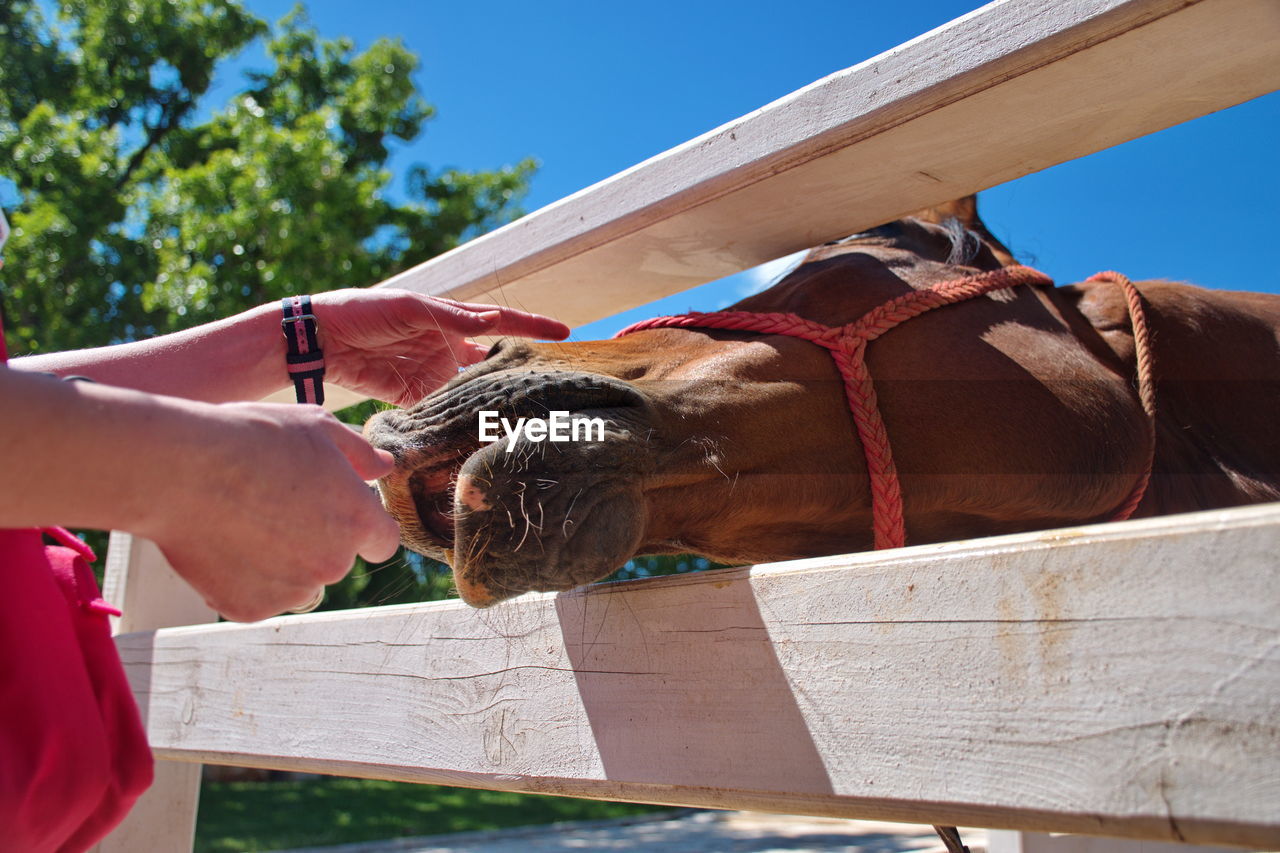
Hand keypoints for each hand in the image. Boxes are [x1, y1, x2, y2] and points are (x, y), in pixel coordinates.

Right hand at [140, 401, 400, 621]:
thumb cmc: (250, 438)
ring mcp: (291, 590)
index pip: (382, 542)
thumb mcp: (315, 426)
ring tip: (242, 523)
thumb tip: (384, 466)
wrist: (180, 470)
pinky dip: (241, 580)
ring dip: (280, 565)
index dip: (362, 528)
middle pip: (335, 562)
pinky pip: (256, 598)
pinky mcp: (249, 608)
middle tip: (272, 506)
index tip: (335, 515)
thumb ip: (358, 452)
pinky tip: (221, 544)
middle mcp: (333, 563)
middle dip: (313, 541)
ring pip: (296, 583)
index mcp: (357, 520)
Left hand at [311, 289, 570, 405]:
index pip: (501, 323)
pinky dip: (454, 424)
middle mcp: (447, 348)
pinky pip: (440, 413)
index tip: (566, 334)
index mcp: (450, 320)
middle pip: (491, 364)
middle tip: (549, 392)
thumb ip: (448, 317)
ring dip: (487, 405)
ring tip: (516, 421)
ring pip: (469, 393)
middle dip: (516, 377)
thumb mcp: (409, 306)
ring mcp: (431, 375)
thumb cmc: (364, 310)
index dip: (533, 327)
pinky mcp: (411, 398)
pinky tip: (471, 436)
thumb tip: (491, 322)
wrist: (317, 339)